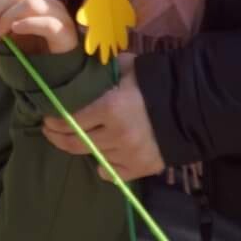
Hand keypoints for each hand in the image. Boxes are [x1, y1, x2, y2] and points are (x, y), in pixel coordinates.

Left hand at [0, 0, 77, 54]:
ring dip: (8, 17)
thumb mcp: (9, 29)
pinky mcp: (64, 31)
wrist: (58, 64)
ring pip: (31, 4)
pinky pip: (47, 23)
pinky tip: (16, 30)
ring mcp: (57, 14)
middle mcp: (46, 0)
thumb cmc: (32, 44)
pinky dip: (28, 24)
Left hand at [41, 54, 165, 181]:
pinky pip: (113, 174)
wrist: (193, 105)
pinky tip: (100, 159)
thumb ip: (101, 71)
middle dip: (57, 137)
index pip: (70, 119)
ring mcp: (129, 154)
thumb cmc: (155, 81)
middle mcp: (116, 134)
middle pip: (76, 142)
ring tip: (75, 140)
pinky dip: (104, 167)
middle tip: (49, 132)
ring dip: (82, 148)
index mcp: (109, 107)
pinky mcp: (142, 168)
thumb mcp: (126, 67)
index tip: (47, 118)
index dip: (54, 120)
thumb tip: (79, 66)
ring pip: (94, 156)